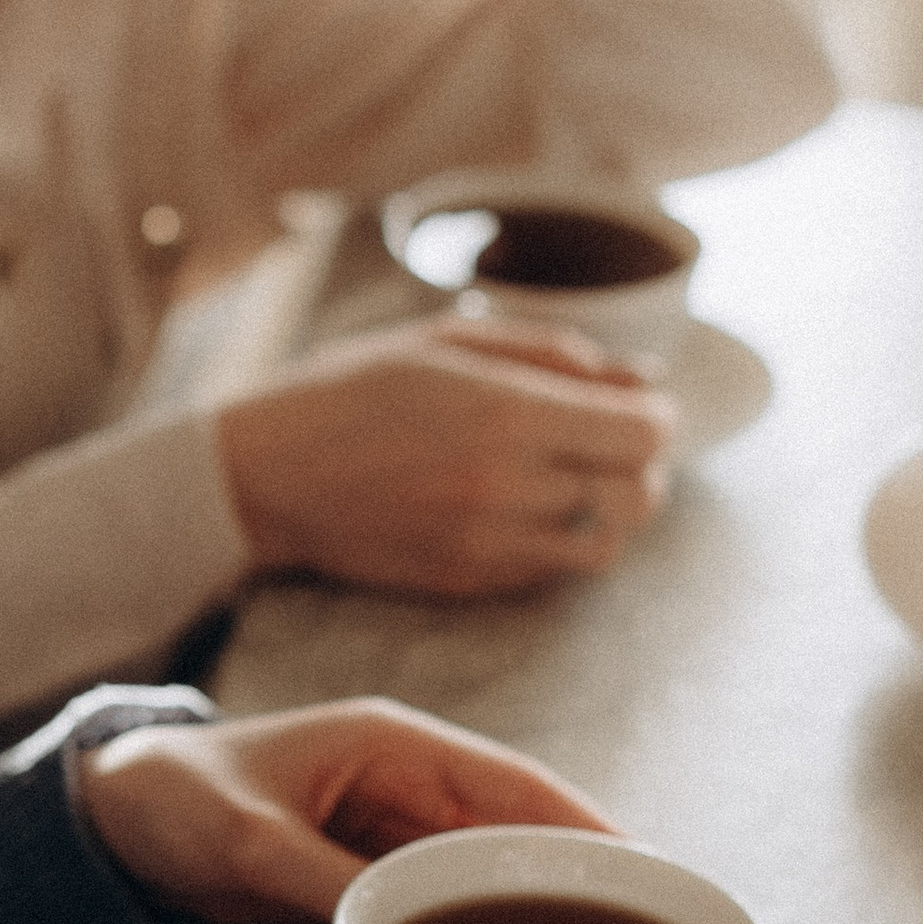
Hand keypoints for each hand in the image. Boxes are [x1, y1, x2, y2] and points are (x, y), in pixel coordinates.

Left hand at [74, 694, 613, 923]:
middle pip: (522, 829)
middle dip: (584, 877)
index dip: (585, 826)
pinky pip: (452, 897)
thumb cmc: (172, 798)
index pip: (515, 784)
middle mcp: (407, 779)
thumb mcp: (248, 841)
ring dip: (544, 909)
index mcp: (392, 745)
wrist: (109, 816)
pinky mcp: (373, 866)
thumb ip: (323, 880)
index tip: (643, 871)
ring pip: (494, 868)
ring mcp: (394, 825)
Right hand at [218, 317, 674, 594]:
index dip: (655, 417)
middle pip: (639, 491)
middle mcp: (507, 484)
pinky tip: (534, 509)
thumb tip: (639, 380)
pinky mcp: (469, 581)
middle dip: (642, 464)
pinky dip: (565, 541)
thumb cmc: (353, 390)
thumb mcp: (450, 342)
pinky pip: (554, 570)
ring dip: (611, 511)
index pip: (643, 432)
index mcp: (507, 412)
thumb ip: (554, 355)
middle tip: (615, 442)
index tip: (639, 406)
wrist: (267, 474)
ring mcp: (489, 542)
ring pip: (607, 543)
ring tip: (581, 480)